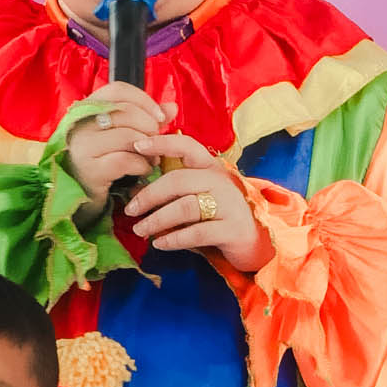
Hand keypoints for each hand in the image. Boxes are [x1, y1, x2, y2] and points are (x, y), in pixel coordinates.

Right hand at [64, 83, 174, 215]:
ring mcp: (83, 147)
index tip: (160, 117)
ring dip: (149, 148)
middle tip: (156, 142)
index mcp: (86, 109)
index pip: (117, 90)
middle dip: (150, 127)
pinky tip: (144, 170)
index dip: (144, 100)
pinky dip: (142, 165)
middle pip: (127, 112)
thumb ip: (146, 119)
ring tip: (152, 158)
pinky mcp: (90, 171)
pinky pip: (126, 160)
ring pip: (128, 136)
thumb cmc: (104, 162)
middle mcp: (80, 125)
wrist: (82, 196)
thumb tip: (172, 107)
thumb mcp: (123, 136)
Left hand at [126, 134, 271, 271]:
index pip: (187, 146)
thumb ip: (173, 192)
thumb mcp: (197, 199)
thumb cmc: (219, 219)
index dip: (161, 143)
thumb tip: (134, 191)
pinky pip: (197, 233)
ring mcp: (230, 205)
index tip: (137, 145)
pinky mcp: (233, 230)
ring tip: (140, 230)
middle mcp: (222, 182)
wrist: (256, 244)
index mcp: (212, 168)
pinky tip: (160, 243)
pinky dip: (174, 239)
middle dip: (149, 195)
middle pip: (178, 180)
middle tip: (130, 210)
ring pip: (185, 207)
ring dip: (157, 220)